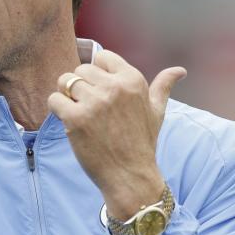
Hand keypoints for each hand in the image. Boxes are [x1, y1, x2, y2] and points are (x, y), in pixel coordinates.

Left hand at [47, 49, 186, 219]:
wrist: (130, 176)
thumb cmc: (142, 143)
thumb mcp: (157, 112)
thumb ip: (163, 87)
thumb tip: (180, 70)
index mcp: (133, 80)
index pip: (102, 57)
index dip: (97, 74)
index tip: (102, 93)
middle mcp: (115, 88)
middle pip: (81, 69)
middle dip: (81, 86)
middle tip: (91, 109)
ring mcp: (95, 102)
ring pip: (65, 81)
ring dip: (67, 96)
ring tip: (80, 114)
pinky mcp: (76, 118)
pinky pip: (54, 99)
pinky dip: (57, 109)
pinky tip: (70, 122)